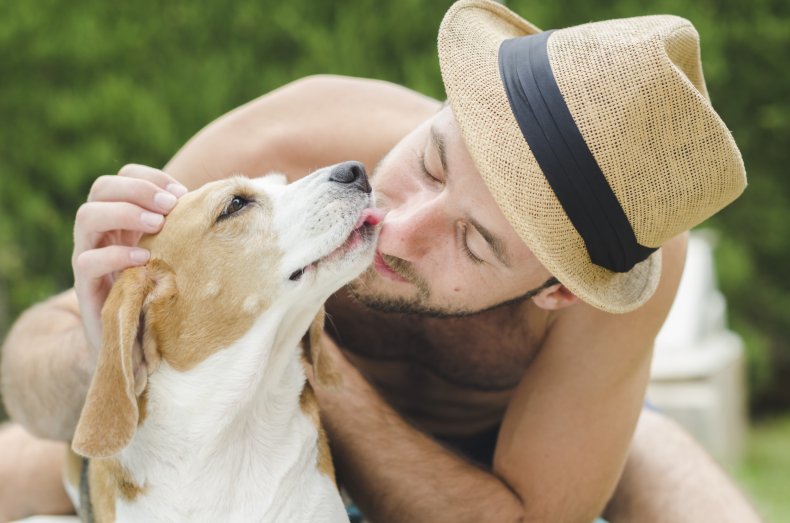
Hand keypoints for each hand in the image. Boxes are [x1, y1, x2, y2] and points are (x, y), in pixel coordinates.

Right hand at [72, 164, 186, 359]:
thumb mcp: (175, 254)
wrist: (136, 345)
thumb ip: (184, 229)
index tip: (180, 193)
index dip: (149, 178)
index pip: (123, 177)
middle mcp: (100, 233)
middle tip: (169, 206)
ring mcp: (88, 257)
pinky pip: (87, 261)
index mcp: (122, 219)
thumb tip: (217, 203)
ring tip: (157, 225)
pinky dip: (115, 254)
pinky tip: (143, 258)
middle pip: (101, 188)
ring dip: (125, 213)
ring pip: (86, 216)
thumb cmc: (162, 292)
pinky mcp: (85, 288)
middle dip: (138, 189)